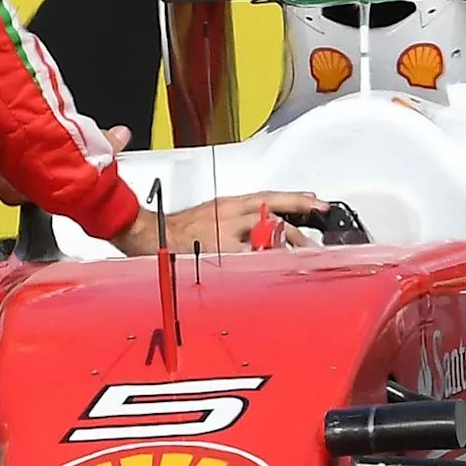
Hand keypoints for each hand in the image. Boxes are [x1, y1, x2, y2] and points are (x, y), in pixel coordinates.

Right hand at [110, 190, 329, 256]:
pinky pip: (248, 259)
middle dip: (298, 234)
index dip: (297, 200)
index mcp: (230, 204)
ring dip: (285, 248)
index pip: (272, 198)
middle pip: (275, 219)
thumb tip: (263, 232)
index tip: (318, 204)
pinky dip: (263, 262)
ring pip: (265, 238)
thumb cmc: (176, 229)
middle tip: (314, 245)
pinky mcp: (218, 252)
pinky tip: (274, 268)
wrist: (148, 232)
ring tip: (302, 258)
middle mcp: (231, 214)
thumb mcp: (211, 215)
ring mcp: (225, 233)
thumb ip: (237, 222)